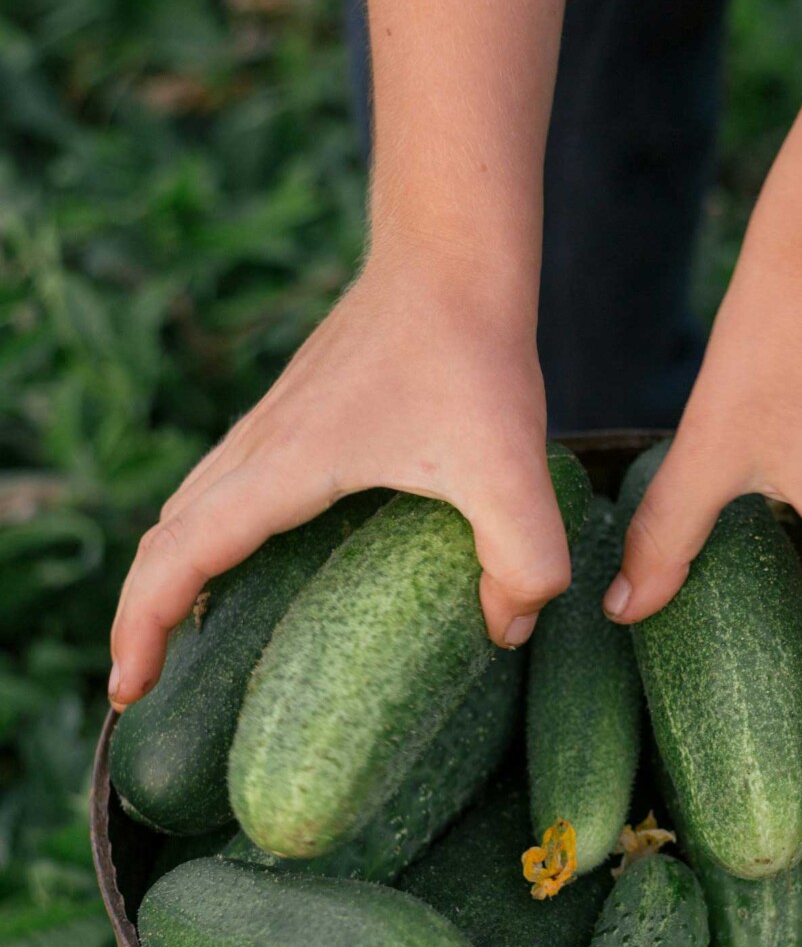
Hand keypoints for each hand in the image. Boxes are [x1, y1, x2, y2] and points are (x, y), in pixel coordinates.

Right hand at [109, 239, 568, 709]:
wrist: (453, 258)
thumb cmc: (472, 358)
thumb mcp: (514, 472)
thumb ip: (525, 562)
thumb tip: (506, 628)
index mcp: (283, 471)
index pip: (179, 559)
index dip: (143, 629)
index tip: (129, 688)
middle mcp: (259, 448)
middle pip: (165, 540)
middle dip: (143, 616)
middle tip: (143, 683)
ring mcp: (272, 428)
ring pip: (189, 509)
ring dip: (172, 572)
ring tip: (184, 634)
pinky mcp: (298, 415)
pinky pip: (225, 486)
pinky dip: (209, 535)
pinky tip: (252, 560)